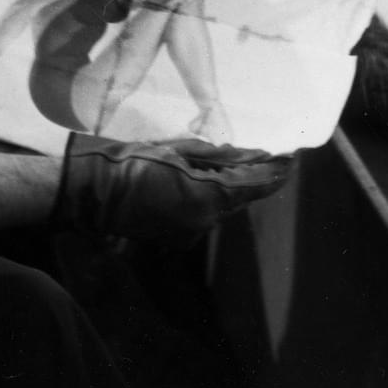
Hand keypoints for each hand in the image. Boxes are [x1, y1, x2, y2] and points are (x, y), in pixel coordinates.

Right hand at [56, 134, 293, 245]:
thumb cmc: (134, 162)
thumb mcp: (177, 151)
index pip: (253, 185)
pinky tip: (202, 180)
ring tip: (232, 163)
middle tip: (271, 157)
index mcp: (207, 196)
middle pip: (239, 197)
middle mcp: (205, 221)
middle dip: (254, 178)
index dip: (274, 172)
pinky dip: (208, 198)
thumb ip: (215, 155)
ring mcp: (191, 233)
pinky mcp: (178, 237)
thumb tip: (246, 155)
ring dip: (229, 187)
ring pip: (222, 206)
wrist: (96, 194)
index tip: (292, 159)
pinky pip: (203, 214)